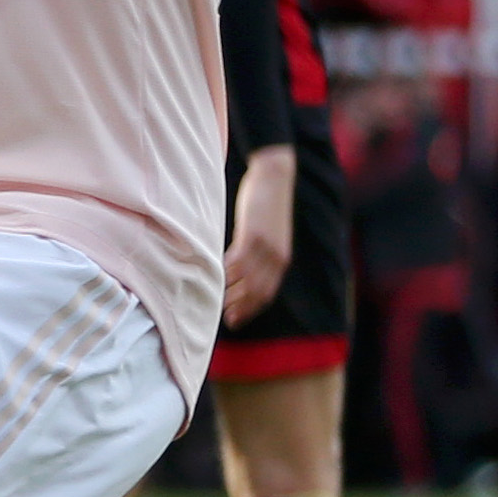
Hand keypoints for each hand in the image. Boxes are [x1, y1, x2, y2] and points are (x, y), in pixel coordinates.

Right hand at [225, 143, 296, 323]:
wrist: (275, 178)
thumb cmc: (268, 203)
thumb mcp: (268, 232)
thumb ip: (259, 251)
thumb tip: (242, 266)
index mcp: (281, 258)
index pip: (266, 292)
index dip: (251, 308)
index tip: (237, 319)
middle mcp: (276, 256)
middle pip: (258, 291)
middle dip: (242, 307)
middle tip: (227, 319)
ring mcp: (265, 246)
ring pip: (247, 279)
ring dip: (232, 293)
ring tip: (218, 302)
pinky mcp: (253, 234)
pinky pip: (238, 260)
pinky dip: (227, 272)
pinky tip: (216, 277)